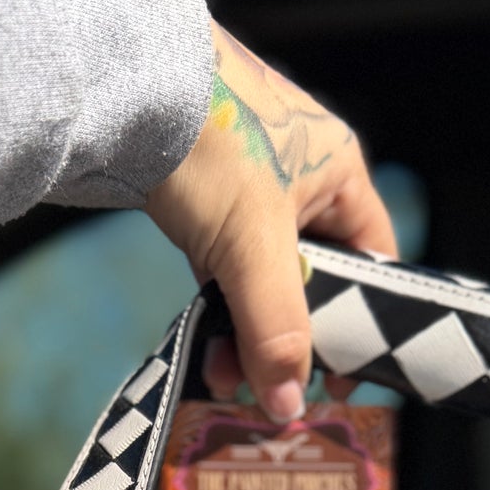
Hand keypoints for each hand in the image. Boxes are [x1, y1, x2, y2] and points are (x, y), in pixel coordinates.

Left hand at [146, 22, 397, 421]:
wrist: (116, 83)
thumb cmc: (207, 145)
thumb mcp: (253, 245)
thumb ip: (276, 329)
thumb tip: (289, 406)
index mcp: (337, 172)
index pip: (372, 260)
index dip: (363, 321)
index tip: (341, 378)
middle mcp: (300, 178)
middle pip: (314, 280)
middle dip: (291, 339)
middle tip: (272, 391)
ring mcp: (246, 189)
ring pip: (261, 280)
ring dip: (246, 334)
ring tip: (226, 379)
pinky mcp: (198, 199)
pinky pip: (222, 269)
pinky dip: (217, 309)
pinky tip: (205, 346)